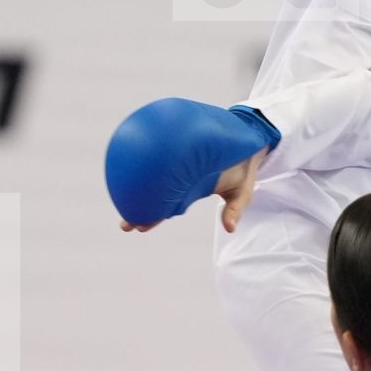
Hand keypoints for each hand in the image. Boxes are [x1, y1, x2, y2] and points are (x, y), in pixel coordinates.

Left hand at [120, 149, 266, 233]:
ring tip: (120, 186)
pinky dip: (154, 145)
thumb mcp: (242, 192)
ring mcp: (182, 159)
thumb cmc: (243, 168)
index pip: (166, 207)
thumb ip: (233, 209)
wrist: (250, 141)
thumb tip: (229, 229)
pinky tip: (140, 141)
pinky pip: (166, 144)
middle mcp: (181, 177)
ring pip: (155, 169)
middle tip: (123, 218)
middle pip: (153, 192)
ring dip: (139, 177)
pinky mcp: (186, 141)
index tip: (137, 227)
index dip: (152, 217)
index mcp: (190, 191)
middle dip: (137, 205)